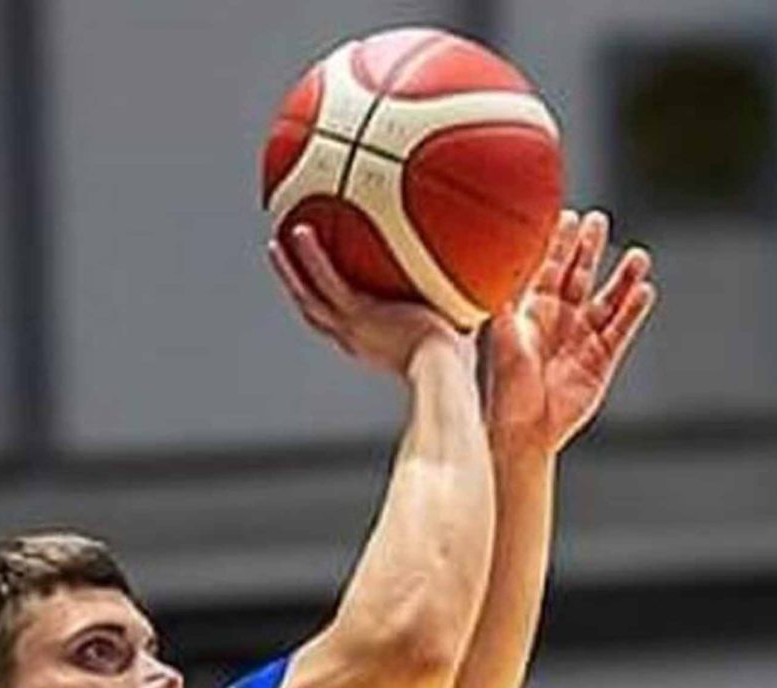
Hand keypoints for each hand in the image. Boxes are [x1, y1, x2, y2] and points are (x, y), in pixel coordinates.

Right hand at [269, 224, 470, 379]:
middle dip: (299, 285)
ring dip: (292, 268)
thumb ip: (466, 296)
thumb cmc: (457, 360)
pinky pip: (326, 280)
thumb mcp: (459, 322)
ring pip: (309, 294)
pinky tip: (299, 229)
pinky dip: (310, 257)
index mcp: (373, 342)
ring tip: (278, 240)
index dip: (333, 302)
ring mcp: (352, 326)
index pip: (346, 321)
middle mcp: (356, 337)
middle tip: (288, 259)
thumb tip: (498, 274)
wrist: (443, 368)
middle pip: (316, 308)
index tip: (330, 282)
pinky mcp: (355, 314)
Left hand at [485, 210, 656, 458]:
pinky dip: (633, 311)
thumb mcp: (501, 339)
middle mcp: (560, 321)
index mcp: (533, 313)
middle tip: (600, 221)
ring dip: (623, 278)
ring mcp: (583, 339)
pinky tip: (644, 291)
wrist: (526, 431)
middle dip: (590, 249)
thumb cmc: (507, 389)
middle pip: (580, 276)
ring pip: (608, 300)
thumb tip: (487, 270)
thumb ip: (501, 303)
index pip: (549, 268)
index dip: (560, 243)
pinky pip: (621, 330)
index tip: (569, 216)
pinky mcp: (601, 360)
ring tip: (638, 257)